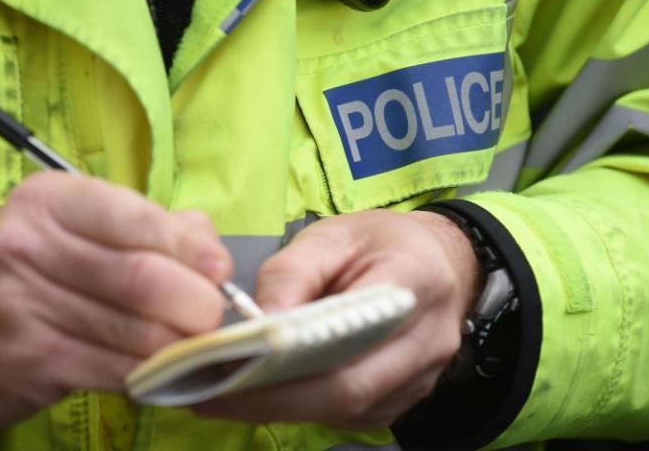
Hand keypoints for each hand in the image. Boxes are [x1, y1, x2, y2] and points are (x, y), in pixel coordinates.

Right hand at [0, 172, 231, 448]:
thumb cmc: (16, 278)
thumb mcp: (64, 232)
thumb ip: (141, 226)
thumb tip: (208, 244)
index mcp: (47, 201)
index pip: (138, 217)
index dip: (191, 248)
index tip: (216, 268)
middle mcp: (30, 245)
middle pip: (145, 278)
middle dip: (196, 303)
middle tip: (209, 315)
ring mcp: (25, 306)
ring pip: (137, 331)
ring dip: (180, 344)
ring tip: (189, 344)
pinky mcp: (32, 361)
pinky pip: (118, 369)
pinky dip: (151, 374)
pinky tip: (157, 369)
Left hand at [194, 209, 477, 429]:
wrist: (440, 261)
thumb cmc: (380, 242)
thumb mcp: (332, 234)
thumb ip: (290, 273)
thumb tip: (254, 323)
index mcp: (413, 282)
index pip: (350, 337)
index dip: (288, 363)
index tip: (229, 364)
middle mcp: (426, 340)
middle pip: (346, 390)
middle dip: (271, 398)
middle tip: (208, 392)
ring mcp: (421, 378)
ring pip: (345, 410)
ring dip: (280, 407)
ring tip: (221, 391)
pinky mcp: (404, 399)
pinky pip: (350, 414)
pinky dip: (302, 407)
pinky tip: (262, 392)